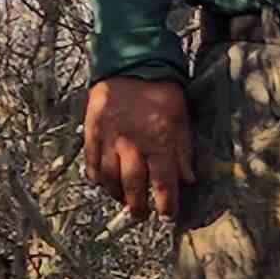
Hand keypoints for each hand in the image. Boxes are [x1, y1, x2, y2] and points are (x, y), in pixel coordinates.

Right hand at [83, 74, 193, 225]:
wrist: (130, 62)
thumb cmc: (162, 90)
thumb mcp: (182, 118)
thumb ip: (183, 150)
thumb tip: (188, 180)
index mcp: (158, 141)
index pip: (163, 183)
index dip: (166, 204)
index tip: (167, 216)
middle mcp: (132, 144)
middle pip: (133, 185)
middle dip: (138, 206)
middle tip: (142, 215)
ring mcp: (108, 139)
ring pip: (109, 177)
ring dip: (117, 194)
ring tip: (123, 200)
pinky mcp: (92, 131)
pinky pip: (90, 162)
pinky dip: (96, 177)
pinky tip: (102, 184)